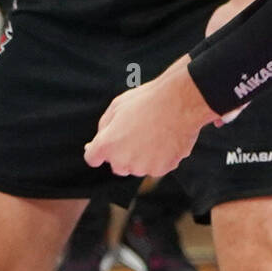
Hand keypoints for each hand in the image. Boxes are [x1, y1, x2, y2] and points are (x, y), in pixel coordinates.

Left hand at [84, 57, 217, 176]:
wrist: (179, 103)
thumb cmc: (146, 101)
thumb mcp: (116, 107)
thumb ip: (104, 128)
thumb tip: (96, 144)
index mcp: (107, 145)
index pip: (92, 158)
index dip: (98, 150)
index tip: (105, 143)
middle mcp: (122, 161)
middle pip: (117, 165)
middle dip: (123, 153)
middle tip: (137, 131)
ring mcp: (143, 168)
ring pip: (138, 166)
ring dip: (143, 155)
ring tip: (155, 132)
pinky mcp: (162, 169)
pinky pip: (157, 166)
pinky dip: (161, 156)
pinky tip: (167, 138)